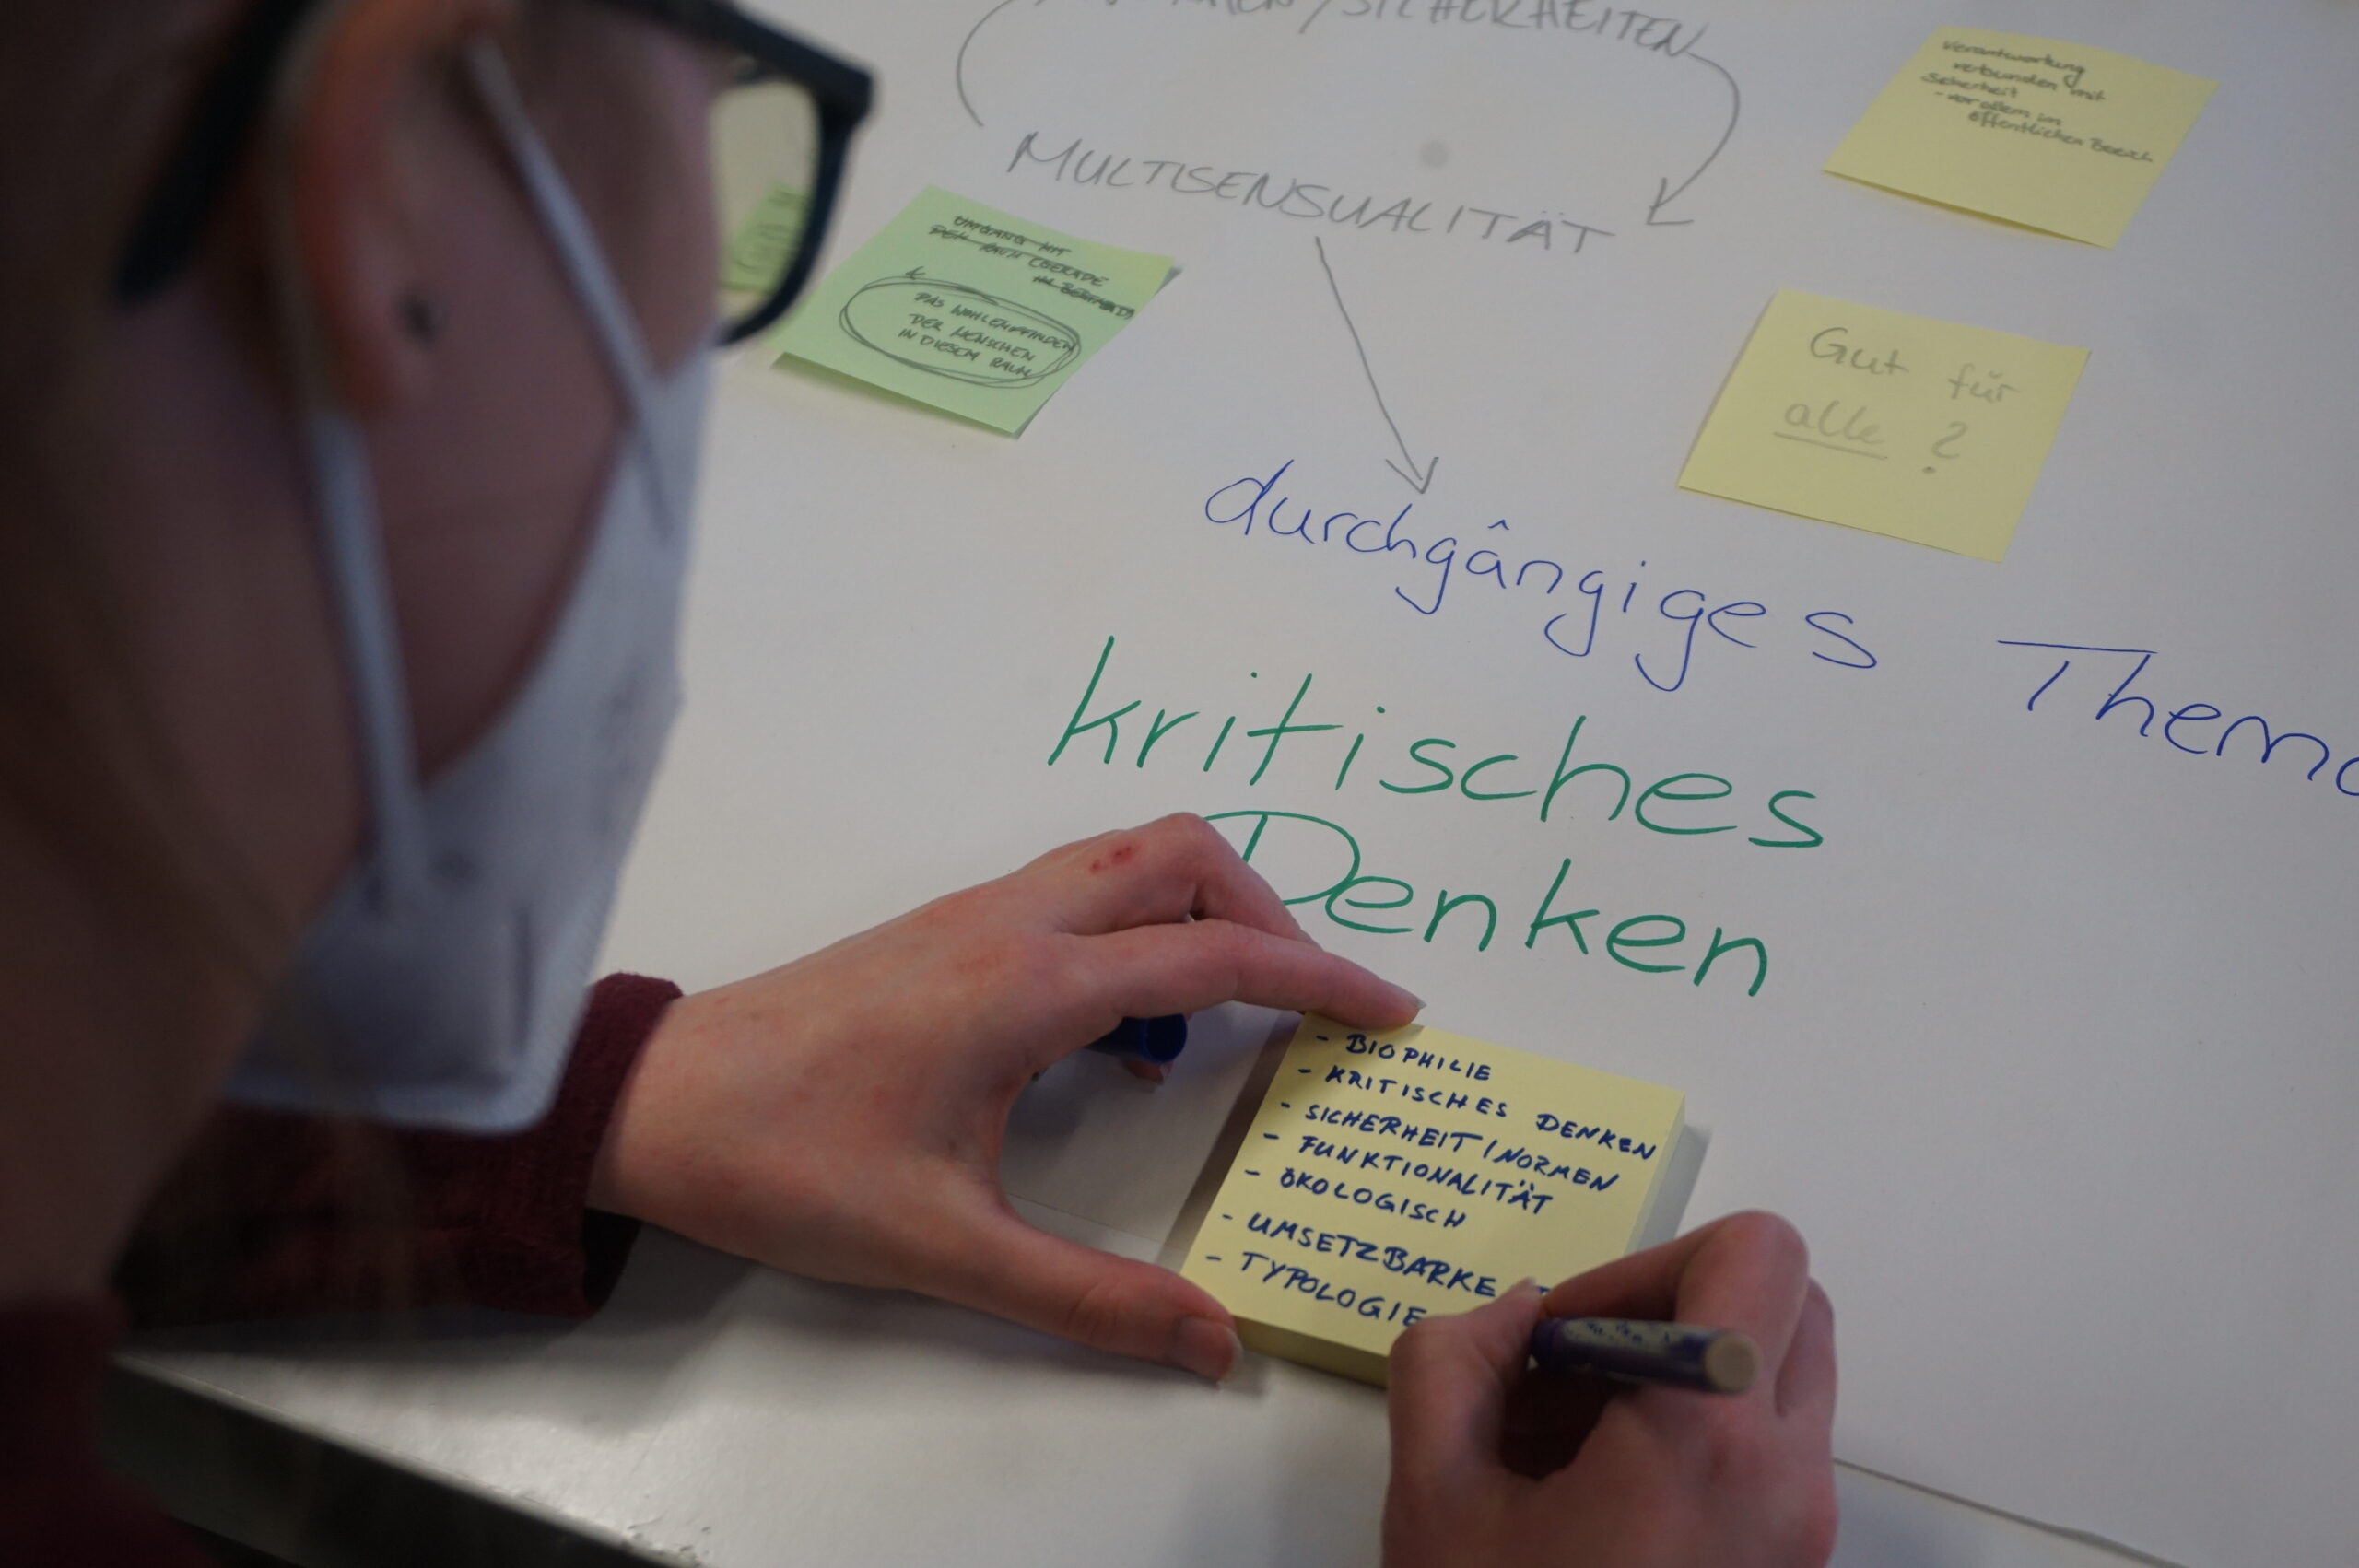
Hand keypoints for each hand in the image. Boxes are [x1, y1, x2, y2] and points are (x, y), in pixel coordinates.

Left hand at [589, 813, 1420, 1379]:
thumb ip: (1092, 1298)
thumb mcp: (948, 1250)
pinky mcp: (946, 924)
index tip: (1393, 1012)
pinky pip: (1077, 885)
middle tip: (1308, 1008)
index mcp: (1031, 987)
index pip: (1215, 958)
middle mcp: (1013, 922)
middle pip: (1184, 857)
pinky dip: (1137, 923)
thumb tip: (1214, 1340)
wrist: (655, 1102)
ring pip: (1127, 856)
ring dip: (1202, 909)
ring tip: (1226, 1017)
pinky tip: (1119, 1031)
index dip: (1321, 981)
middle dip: (1271, 916)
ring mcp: (975, 910)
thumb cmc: (789, 1167)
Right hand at [1383, 1213, 1837, 1567]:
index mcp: (1711, 1435)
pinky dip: (1699, 1439)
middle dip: (1676, 1308)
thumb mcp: (1433, 1491)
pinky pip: (1773, 1458)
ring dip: (1686, 1375)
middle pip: (1789, 1309)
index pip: (1760, 1255)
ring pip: (1783, 1384)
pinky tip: (1598, 1501)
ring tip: (1572, 1443)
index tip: (1566, 1336)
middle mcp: (1789, 1477)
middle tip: (1573, 1372)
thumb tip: (1515, 1318)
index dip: (1653, 1260)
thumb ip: (1454, 1360)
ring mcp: (1805, 1535)